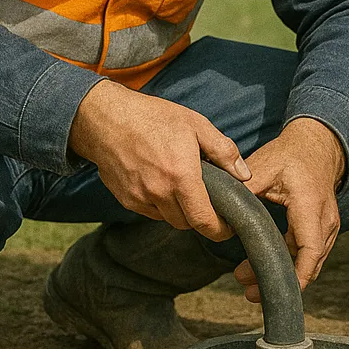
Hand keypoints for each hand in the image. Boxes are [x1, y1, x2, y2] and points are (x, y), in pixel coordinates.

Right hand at [69, 79, 250, 241]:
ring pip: (168, 218)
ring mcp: (140, 198)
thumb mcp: (195, 125)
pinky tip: (161, 182)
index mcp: (181, 176)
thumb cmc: (152, 117)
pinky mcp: (126, 199)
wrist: (105, 119)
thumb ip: (223, 151)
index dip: (220, 231)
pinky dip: (160, 204)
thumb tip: (243, 175)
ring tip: (182, 187)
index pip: (204, 221)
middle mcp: (159, 193)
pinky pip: (150, 211)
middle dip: (200, 217)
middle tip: (207, 201)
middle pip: (187, 224)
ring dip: (179, 211)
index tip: (228, 228)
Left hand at [234, 118, 345, 303]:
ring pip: (309, 261)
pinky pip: (309, 253)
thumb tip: (217, 208)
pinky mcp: (323, 229)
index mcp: (310, 205)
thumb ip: (243, 189)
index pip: (310, 248)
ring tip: (246, 280)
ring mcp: (328, 225)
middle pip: (309, 262)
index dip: (298, 274)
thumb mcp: (263, 166)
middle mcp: (325, 219)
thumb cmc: (290, 155)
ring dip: (282, 272)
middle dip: (280, 279)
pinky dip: (288, 263)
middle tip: (248, 292)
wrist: (317, 146)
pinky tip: (262, 265)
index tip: (277, 288)